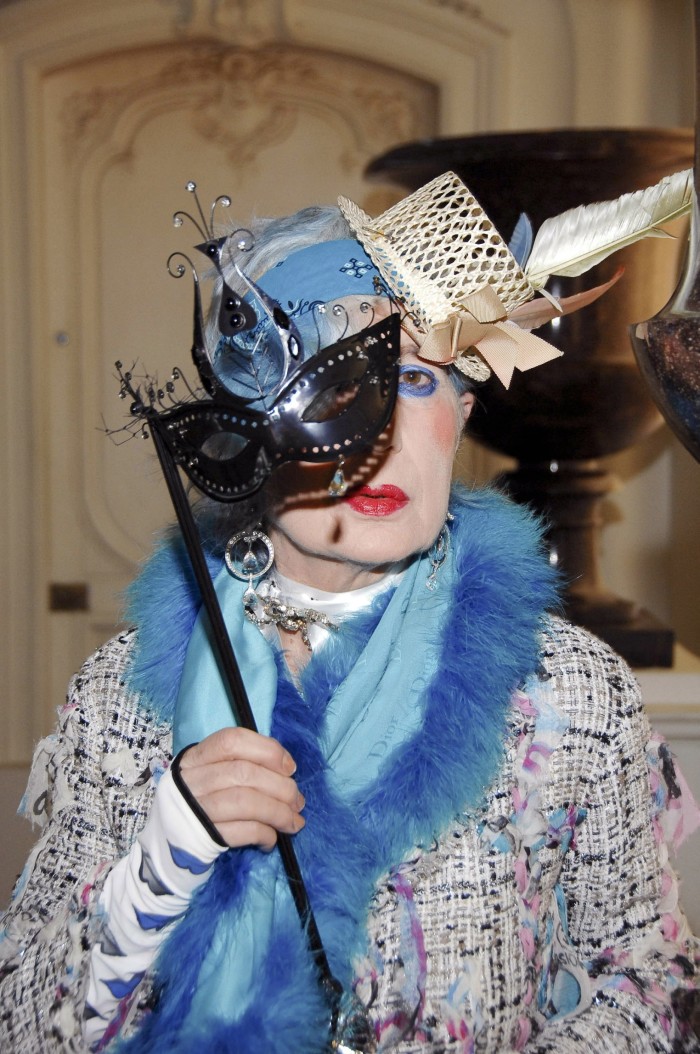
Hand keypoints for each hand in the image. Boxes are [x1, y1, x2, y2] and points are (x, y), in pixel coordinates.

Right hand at [178, 727, 304, 850]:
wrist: (170, 842)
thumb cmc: (202, 801)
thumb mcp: (212, 774)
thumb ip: (242, 765)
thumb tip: (287, 770)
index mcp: (195, 758)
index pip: (232, 741)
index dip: (267, 750)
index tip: (290, 768)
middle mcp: (191, 781)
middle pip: (243, 773)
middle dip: (281, 787)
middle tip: (298, 800)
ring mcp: (194, 810)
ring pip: (245, 802)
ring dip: (279, 812)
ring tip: (294, 821)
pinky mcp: (201, 839)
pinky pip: (241, 832)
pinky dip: (264, 834)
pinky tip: (272, 839)